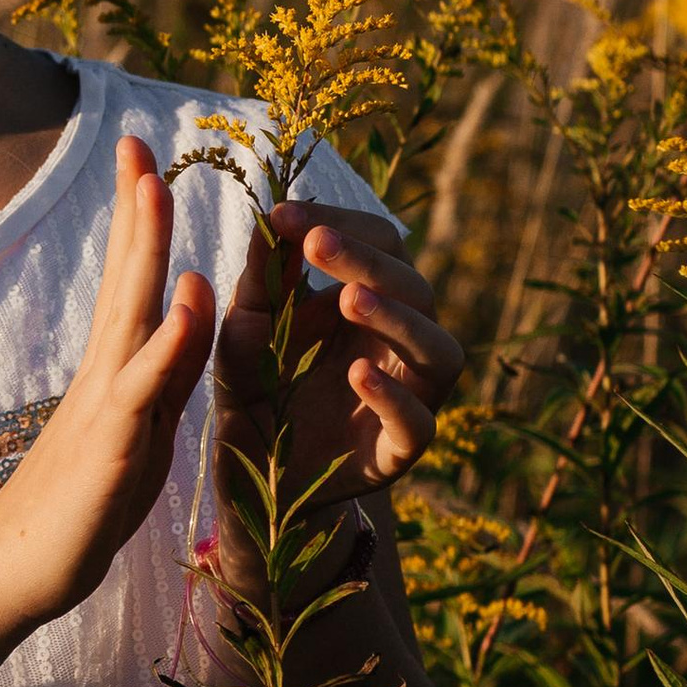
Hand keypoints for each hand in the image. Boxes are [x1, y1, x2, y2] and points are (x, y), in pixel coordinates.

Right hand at [0, 136, 216, 631]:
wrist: (25, 568)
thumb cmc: (87, 504)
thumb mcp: (147, 426)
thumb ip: (172, 367)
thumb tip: (194, 299)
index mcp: (117, 369)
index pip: (132, 279)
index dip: (140, 219)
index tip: (143, 158)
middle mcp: (107, 373)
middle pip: (126, 276)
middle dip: (135, 209)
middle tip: (136, 143)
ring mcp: (107, 405)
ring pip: (132, 314)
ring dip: (144, 251)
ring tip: (156, 189)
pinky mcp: (115, 446)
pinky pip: (147, 386)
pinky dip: (170, 340)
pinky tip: (188, 299)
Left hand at [213, 198, 461, 495]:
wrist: (252, 473)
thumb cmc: (257, 386)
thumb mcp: (248, 326)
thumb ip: (263, 277)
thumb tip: (272, 213)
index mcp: (375, 301)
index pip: (383, 244)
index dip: (342, 224)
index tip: (284, 215)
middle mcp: (404, 344)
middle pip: (415, 288)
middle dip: (367, 260)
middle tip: (317, 243)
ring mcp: (411, 397)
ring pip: (439, 350)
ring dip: (397, 319)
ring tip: (349, 299)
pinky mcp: (401, 451)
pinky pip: (417, 422)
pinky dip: (392, 396)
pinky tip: (356, 374)